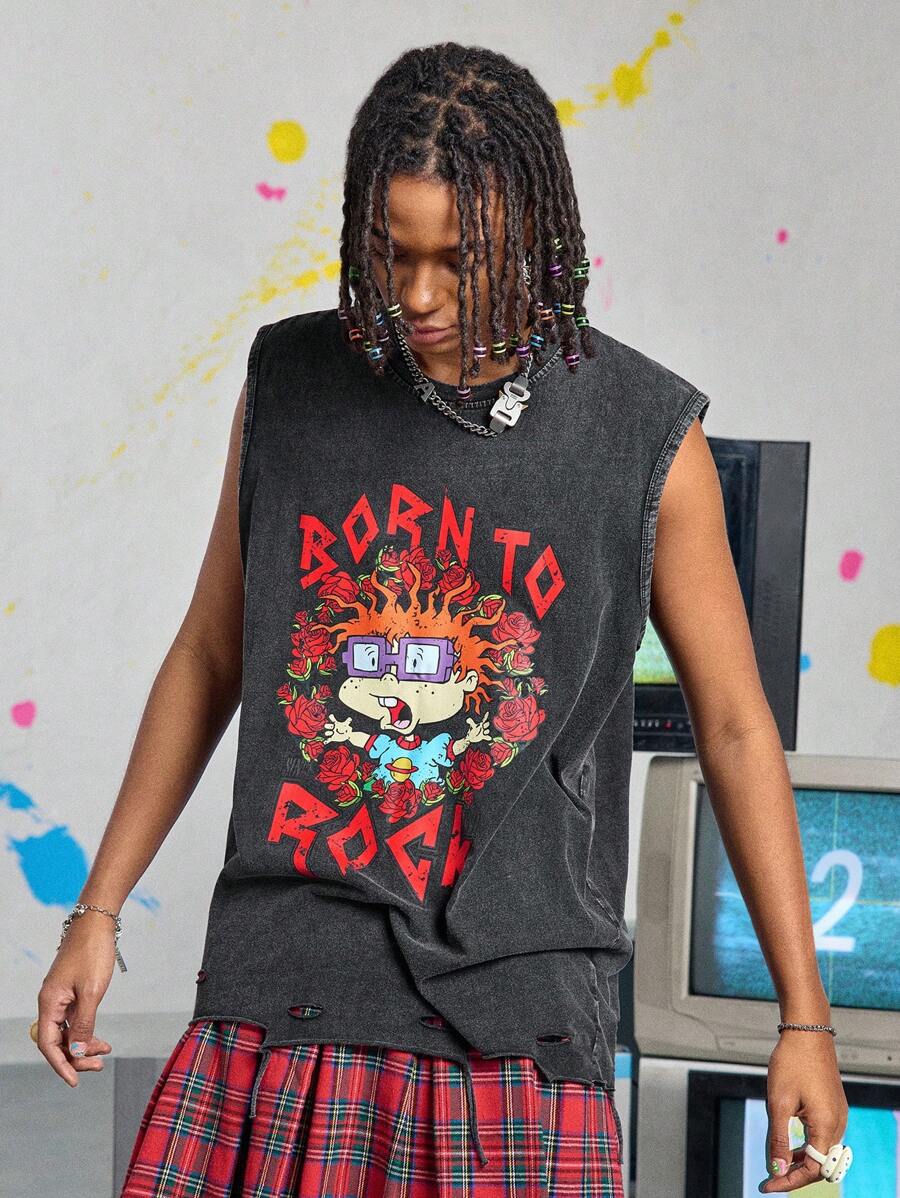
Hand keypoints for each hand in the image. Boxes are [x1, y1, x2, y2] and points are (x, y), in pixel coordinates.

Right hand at [35, 912, 114, 1086]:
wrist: (97, 922)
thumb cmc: (93, 952)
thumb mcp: (92, 991)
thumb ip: (85, 1023)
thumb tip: (78, 1052)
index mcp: (49, 1003)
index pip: (48, 1044)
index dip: (61, 1065)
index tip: (74, 1081)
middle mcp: (51, 1002)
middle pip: (57, 1041)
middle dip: (76, 1057)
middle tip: (98, 1067)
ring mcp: (61, 997)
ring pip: (67, 1031)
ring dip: (83, 1045)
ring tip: (105, 1053)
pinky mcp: (71, 991)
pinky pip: (74, 1020)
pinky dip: (86, 1030)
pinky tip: (100, 1039)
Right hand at [324, 713, 351, 741]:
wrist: (346, 735)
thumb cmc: (346, 728)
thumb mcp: (347, 725)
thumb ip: (348, 722)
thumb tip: (350, 718)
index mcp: (336, 724)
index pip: (333, 719)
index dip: (331, 717)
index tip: (331, 715)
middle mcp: (333, 728)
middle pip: (329, 726)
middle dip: (327, 726)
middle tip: (326, 726)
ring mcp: (332, 733)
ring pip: (328, 732)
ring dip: (327, 733)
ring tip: (326, 733)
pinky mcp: (332, 738)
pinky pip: (328, 739)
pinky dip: (326, 741)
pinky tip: (325, 742)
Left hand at [464, 713, 490, 743]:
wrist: (471, 737)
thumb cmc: (472, 730)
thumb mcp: (472, 725)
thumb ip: (471, 722)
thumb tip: (467, 719)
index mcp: (480, 724)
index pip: (484, 719)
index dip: (486, 716)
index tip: (487, 712)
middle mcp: (483, 727)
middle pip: (487, 724)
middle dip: (486, 724)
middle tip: (483, 725)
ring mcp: (483, 732)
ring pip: (487, 730)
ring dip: (486, 731)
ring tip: (484, 732)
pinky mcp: (483, 736)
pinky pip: (486, 737)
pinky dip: (488, 737)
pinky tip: (490, 738)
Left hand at [758, 1031, 848, 1191]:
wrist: (807, 1032)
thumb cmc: (791, 1062)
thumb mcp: (779, 1102)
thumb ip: (778, 1138)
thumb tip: (776, 1169)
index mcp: (826, 1125)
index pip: (812, 1169)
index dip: (789, 1181)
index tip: (767, 1186)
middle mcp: (837, 1124)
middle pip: (820, 1164)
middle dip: (795, 1175)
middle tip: (769, 1180)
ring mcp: (838, 1115)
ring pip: (822, 1151)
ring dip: (800, 1162)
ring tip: (776, 1164)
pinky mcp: (833, 1107)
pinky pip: (823, 1137)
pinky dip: (806, 1147)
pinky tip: (789, 1146)